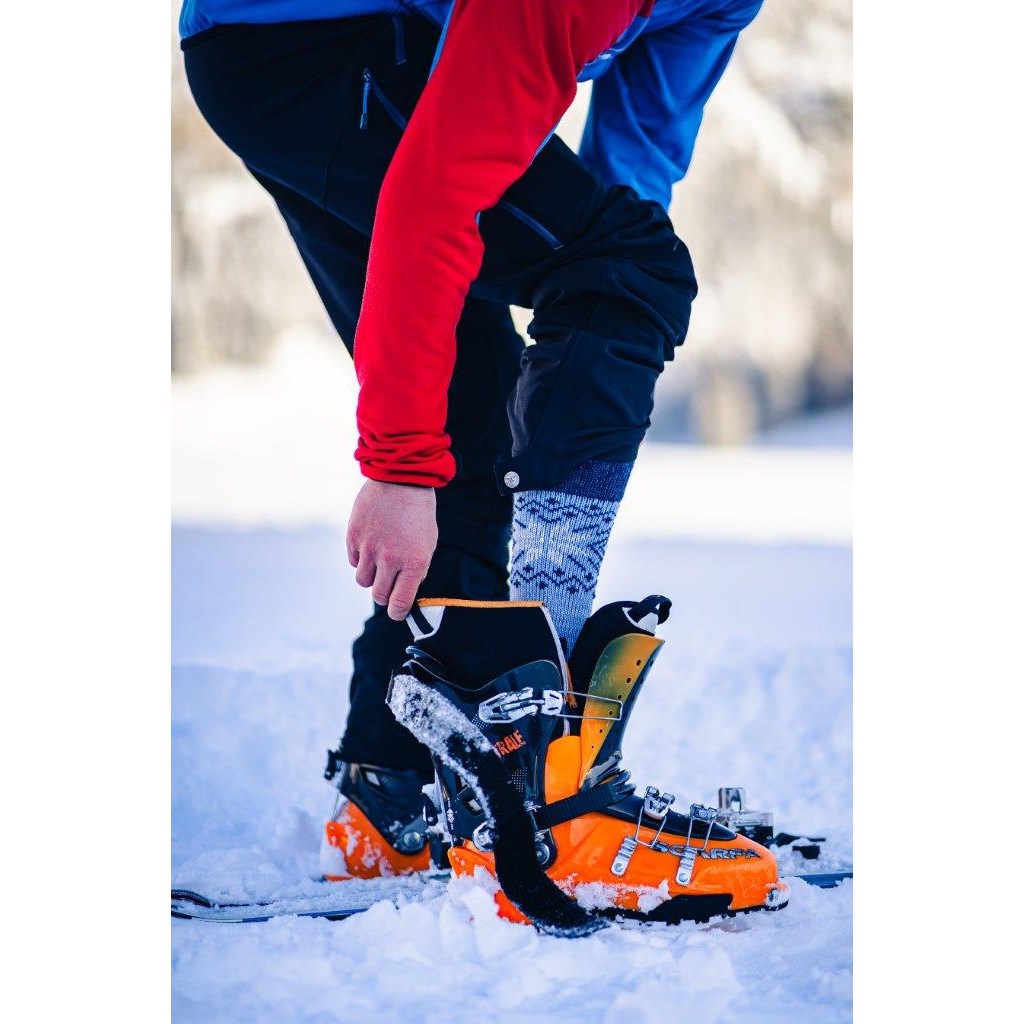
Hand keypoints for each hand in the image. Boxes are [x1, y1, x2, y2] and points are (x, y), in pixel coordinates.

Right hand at [346, 480, 437, 620]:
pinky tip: (371, 544)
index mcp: (414, 563)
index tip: (397, 611)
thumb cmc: (419, 513)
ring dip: (371, 576)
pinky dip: (361, 558)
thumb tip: (406, 590)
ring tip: (379, 561)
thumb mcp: (428, 543)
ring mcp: (369, 548)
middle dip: (384, 595)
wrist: (401, 479)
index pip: (400, 603)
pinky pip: (353, 561)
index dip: (397, 612)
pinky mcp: (353, 537)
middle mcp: (390, 559)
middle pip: (379, 595)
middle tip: (388, 586)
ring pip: (363, 580)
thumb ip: (417, 569)